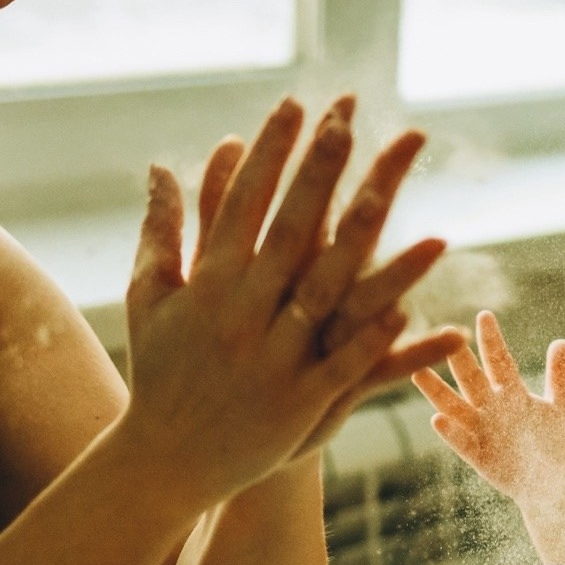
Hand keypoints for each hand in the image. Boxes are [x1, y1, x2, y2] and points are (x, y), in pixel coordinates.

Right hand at [120, 97, 459, 509]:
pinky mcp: (301, 403)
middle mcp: (241, 313)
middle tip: (345, 122)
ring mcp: (274, 358)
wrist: (166, 459)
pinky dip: (375, 340)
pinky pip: (347, 367)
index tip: (296, 105)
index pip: (243, 202)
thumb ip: (163, 230)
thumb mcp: (152, 297)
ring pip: (331, 298)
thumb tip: (159, 166)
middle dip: (316, 176)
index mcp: (208, 282)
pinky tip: (412, 312)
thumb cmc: (162, 369)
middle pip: (289, 232)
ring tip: (409, 217)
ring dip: (373, 257)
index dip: (271, 153)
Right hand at [413, 313, 564, 507]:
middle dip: (460, 360)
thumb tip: (562, 341)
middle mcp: (491, 410)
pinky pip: (463, 445)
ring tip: (418, 372)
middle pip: (472, 380)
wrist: (552, 486)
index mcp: (511, 394)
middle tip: (446, 335)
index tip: (484, 316)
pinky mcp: (480, 459)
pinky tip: (436, 420)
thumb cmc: (554, 445)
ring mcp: (482, 433)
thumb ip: (560, 378)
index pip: (499, 362)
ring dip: (438, 392)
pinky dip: (451, 434)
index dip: (492, 341)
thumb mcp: (560, 409)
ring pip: (456, 408)